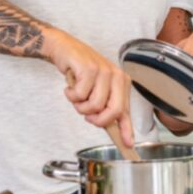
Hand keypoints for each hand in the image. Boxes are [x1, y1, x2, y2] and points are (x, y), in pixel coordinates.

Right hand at [47, 30, 134, 146]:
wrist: (64, 49)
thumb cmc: (81, 71)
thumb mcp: (97, 89)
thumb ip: (106, 106)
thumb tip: (114, 130)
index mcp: (122, 82)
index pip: (126, 110)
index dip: (126, 129)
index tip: (128, 145)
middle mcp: (116, 76)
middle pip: (114, 111)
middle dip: (98, 120)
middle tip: (87, 116)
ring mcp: (104, 71)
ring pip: (95, 105)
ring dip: (80, 106)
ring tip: (76, 96)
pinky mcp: (89, 69)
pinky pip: (80, 95)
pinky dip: (71, 95)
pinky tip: (70, 87)